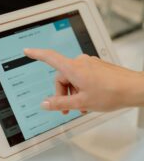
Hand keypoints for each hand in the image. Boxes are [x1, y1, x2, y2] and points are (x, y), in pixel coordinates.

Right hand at [24, 49, 143, 112]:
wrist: (133, 89)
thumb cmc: (111, 93)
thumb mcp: (81, 102)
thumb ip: (60, 103)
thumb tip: (45, 104)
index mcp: (73, 68)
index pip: (50, 57)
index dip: (37, 54)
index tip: (27, 50)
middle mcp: (80, 62)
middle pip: (62, 77)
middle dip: (63, 94)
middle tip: (68, 109)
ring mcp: (89, 64)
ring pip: (73, 79)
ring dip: (74, 93)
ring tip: (83, 107)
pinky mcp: (96, 67)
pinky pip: (83, 77)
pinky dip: (82, 88)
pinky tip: (89, 100)